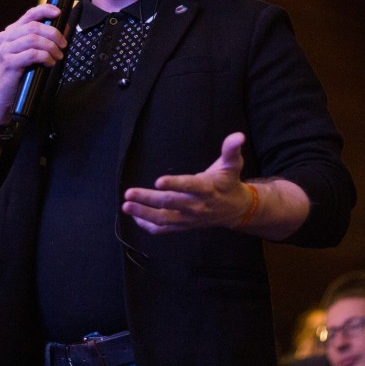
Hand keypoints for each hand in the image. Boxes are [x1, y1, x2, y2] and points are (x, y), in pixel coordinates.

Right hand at [0, 3, 67, 120]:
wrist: (4, 95)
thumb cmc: (21, 73)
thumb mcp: (32, 53)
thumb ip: (44, 39)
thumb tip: (65, 27)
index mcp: (11, 31)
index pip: (29, 14)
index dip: (45, 10)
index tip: (59, 13)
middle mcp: (6, 37)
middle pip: (34, 26)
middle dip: (53, 33)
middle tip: (63, 44)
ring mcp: (5, 49)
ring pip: (33, 39)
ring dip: (50, 47)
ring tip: (58, 56)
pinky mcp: (9, 62)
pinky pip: (32, 54)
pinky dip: (45, 57)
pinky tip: (50, 63)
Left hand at [121, 132, 252, 233]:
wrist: (235, 210)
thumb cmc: (228, 183)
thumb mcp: (232, 165)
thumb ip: (231, 149)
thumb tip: (238, 136)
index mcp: (206, 189)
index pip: (189, 186)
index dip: (175, 184)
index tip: (158, 181)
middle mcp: (196, 206)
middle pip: (170, 203)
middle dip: (148, 199)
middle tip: (129, 193)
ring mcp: (188, 218)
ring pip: (163, 219)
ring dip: (143, 213)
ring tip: (126, 206)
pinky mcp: (183, 225)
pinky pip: (163, 229)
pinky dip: (148, 225)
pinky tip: (134, 216)